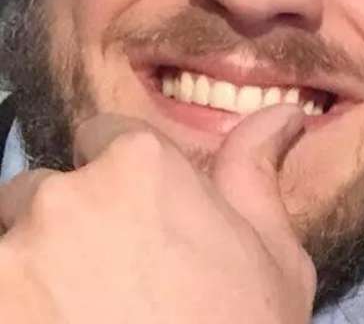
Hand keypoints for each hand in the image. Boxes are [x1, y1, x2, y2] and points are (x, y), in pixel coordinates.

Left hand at [0, 105, 315, 323]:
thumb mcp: (274, 257)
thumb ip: (255, 174)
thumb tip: (283, 114)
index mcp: (142, 166)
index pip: (105, 136)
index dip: (123, 181)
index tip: (141, 225)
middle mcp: (67, 195)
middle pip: (43, 193)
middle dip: (68, 230)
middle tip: (110, 287)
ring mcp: (13, 255)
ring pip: (7, 245)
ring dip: (32, 273)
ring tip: (78, 316)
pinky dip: (18, 309)